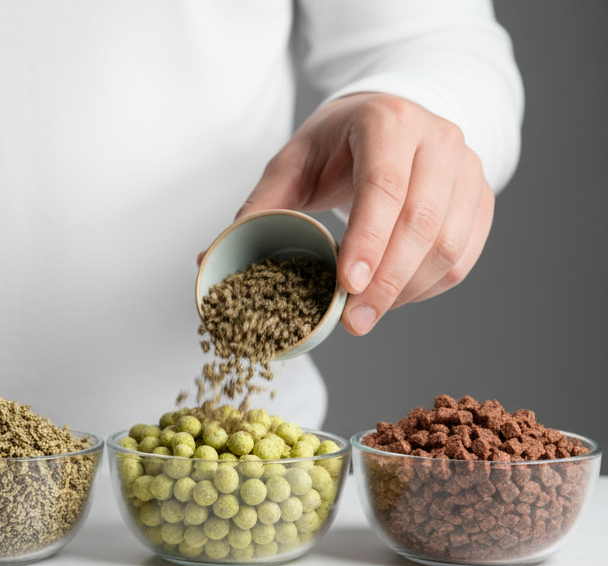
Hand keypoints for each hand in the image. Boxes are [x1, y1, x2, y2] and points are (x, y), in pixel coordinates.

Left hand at [234, 93, 494, 334]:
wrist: (391, 119)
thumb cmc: (336, 145)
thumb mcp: (291, 165)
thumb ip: (257, 209)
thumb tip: (209, 259)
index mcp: (388, 122)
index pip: (386, 185)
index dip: (369, 238)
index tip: (348, 284)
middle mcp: (438, 139)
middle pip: (423, 221)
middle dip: (386, 281)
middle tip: (354, 322)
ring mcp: (468, 168)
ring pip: (450, 244)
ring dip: (407, 290)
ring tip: (367, 314)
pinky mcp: (480, 198)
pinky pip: (463, 255)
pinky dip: (428, 287)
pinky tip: (394, 298)